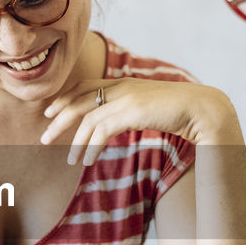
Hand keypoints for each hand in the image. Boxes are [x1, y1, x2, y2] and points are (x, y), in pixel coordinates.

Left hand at [40, 78, 238, 165]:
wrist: (201, 108)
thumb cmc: (178, 110)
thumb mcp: (147, 107)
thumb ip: (129, 109)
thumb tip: (114, 123)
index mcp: (122, 82)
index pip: (84, 87)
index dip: (64, 99)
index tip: (50, 112)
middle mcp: (121, 86)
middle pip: (79, 100)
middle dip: (59, 120)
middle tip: (44, 138)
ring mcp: (126, 97)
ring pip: (88, 118)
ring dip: (76, 142)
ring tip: (70, 161)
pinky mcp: (133, 111)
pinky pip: (103, 130)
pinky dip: (92, 147)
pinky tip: (87, 161)